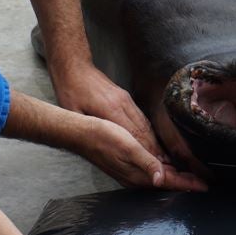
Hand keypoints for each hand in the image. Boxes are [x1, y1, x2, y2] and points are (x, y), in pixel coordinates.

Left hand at [51, 63, 166, 158]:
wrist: (75, 68)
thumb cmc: (70, 91)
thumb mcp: (73, 112)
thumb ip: (87, 128)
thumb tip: (97, 145)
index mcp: (109, 109)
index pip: (132, 134)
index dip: (143, 150)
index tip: (152, 164)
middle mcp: (122, 103)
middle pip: (143, 130)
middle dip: (154, 149)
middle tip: (164, 166)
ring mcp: (125, 99)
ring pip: (145, 123)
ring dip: (154, 140)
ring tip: (162, 157)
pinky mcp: (125, 97)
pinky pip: (141, 116)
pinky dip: (149, 130)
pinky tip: (152, 141)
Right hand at [78, 115, 207, 191]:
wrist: (80, 134)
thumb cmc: (103, 136)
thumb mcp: (128, 146)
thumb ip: (146, 162)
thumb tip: (161, 179)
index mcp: (138, 174)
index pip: (169, 181)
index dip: (188, 183)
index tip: (205, 186)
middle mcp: (135, 178)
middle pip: (166, 183)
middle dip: (185, 183)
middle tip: (203, 183)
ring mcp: (129, 174)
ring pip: (158, 180)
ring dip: (175, 179)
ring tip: (190, 178)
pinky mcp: (125, 167)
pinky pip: (149, 175)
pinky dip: (162, 173)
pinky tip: (166, 169)